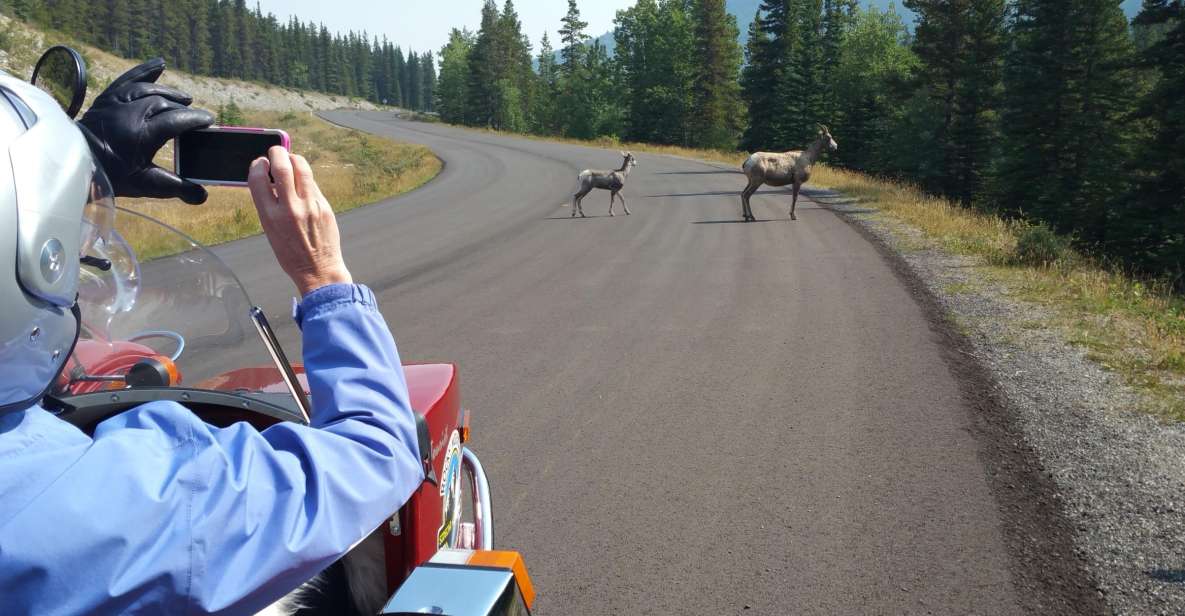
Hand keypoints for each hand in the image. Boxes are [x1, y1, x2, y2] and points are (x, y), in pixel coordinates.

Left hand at [77, 58, 213, 204]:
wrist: (78, 164)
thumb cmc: (113, 176)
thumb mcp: (146, 185)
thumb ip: (176, 188)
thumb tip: (203, 196)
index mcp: (142, 134)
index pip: (176, 120)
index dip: (195, 119)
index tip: (209, 121)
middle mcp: (130, 113)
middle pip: (165, 104)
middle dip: (184, 109)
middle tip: (197, 117)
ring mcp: (117, 102)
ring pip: (149, 90)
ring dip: (169, 93)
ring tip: (184, 98)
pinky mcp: (107, 97)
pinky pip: (128, 79)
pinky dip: (145, 71)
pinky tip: (160, 64)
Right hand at [248, 146, 352, 295]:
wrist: (318, 270)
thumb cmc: (291, 254)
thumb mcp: (270, 230)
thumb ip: (269, 205)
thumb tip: (269, 179)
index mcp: (270, 216)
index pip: (258, 179)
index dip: (257, 165)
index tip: (260, 163)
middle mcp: (290, 208)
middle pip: (282, 167)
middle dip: (276, 153)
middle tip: (275, 151)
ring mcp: (310, 206)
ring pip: (302, 168)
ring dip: (294, 158)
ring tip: (290, 159)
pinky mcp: (325, 206)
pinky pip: (313, 183)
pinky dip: (305, 176)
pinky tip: (302, 179)